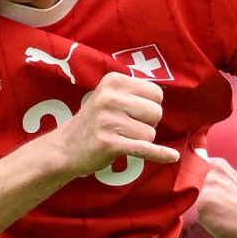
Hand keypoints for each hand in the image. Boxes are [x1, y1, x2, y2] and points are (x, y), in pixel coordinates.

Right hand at [52, 72, 178, 176]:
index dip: (149, 106)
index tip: (133, 113)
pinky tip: (172, 157)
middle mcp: (110, 98)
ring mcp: (108, 120)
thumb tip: (162, 98)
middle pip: (156, 113)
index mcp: (113, 81)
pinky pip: (144, 149)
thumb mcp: (108, 95)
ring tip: (119, 138)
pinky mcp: (109, 143)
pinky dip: (159, 154)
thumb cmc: (94, 122)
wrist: (64, 148)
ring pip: (150, 133)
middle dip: (147, 124)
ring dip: (139, 140)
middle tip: (125, 128)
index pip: (156, 93)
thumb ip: (133, 93)